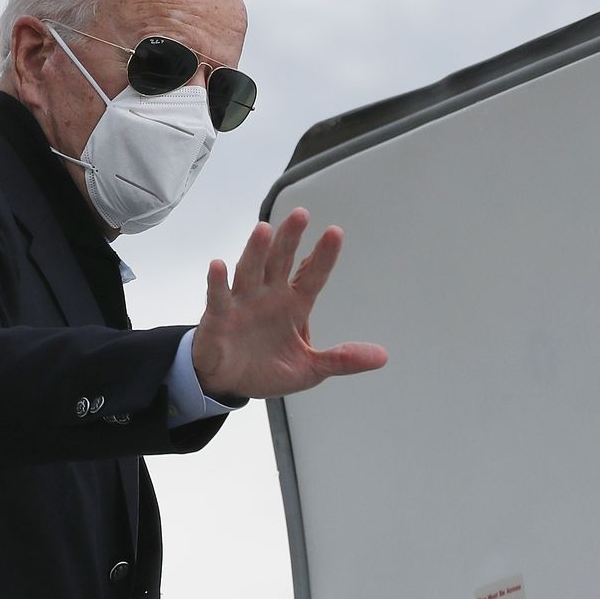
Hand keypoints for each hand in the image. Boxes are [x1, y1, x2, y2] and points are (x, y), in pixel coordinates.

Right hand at [193, 208, 387, 400]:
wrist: (230, 383)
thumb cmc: (267, 369)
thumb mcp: (311, 368)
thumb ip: (342, 359)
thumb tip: (381, 356)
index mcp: (294, 305)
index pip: (311, 275)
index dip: (323, 255)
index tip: (335, 233)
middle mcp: (269, 296)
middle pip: (280, 261)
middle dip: (289, 238)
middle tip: (301, 215)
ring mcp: (242, 303)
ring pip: (250, 271)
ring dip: (256, 251)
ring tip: (264, 229)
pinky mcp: (218, 318)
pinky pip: (218, 298)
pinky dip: (217, 282)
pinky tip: (218, 265)